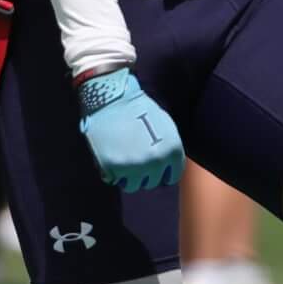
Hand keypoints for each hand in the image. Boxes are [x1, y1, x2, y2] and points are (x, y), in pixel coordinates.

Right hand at [75, 67, 181, 191]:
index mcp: (172, 151)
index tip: (152, 165)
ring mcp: (133, 167)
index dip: (161, 171)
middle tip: (134, 157)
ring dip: (127, 175)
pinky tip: (110, 154)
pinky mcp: (112, 168)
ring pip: (132, 186)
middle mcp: (155, 162)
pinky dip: (110, 171)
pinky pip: (112, 180)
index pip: (171, 177)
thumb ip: (169, 148)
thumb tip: (168, 168)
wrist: (111, 97)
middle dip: (144, 173)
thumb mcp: (165, 125)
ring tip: (122, 157)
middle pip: (151, 183)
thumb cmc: (139, 108)